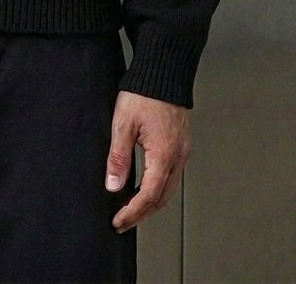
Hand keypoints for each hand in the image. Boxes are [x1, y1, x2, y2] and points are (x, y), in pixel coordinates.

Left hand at [104, 90, 190, 232]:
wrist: (163, 72)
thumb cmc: (144, 93)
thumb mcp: (123, 123)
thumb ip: (118, 157)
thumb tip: (113, 185)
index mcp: (164, 154)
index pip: (148, 195)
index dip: (133, 212)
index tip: (118, 221)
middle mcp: (178, 156)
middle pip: (162, 198)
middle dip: (142, 214)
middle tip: (123, 222)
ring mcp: (182, 151)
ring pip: (169, 188)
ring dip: (151, 203)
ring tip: (132, 210)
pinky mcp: (181, 145)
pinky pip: (171, 175)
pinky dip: (158, 188)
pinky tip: (145, 187)